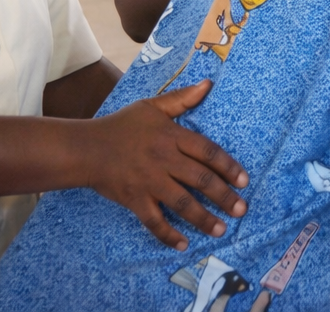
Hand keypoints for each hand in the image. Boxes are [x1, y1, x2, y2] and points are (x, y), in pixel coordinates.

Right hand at [81, 79, 248, 249]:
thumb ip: (182, 98)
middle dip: (223, 196)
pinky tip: (183, 244)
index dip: (228, 166)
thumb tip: (209, 85)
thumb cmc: (121, 126)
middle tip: (241, 210)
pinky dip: (168, 235)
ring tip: (221, 229)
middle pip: (200, 179)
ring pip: (182, 203)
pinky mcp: (134, 199)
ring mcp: (148, 181)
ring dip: (203, 218)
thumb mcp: (152, 107)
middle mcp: (163, 159)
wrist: (85, 148)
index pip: (207, 151)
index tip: (244, 181)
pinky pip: (153, 221)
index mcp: (171, 136)